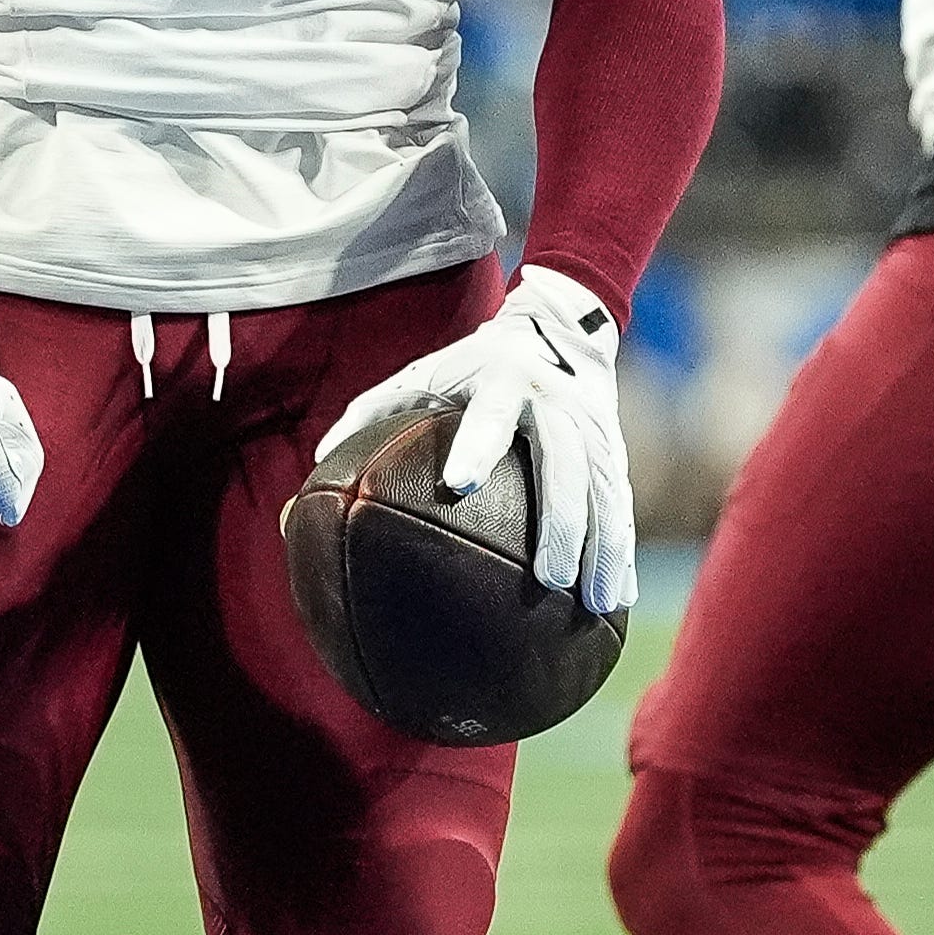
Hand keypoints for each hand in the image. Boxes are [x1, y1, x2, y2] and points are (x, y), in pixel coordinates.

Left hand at [316, 263, 636, 615]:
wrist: (563, 328)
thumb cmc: (473, 363)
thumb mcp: (423, 373)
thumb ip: (370, 410)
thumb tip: (313, 465)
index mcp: (503, 381)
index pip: (489, 415)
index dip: (477, 445)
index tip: (459, 484)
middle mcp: (556, 406)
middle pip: (566, 466)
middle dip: (562, 523)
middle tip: (547, 579)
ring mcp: (593, 431)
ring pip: (604, 495)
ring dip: (603, 550)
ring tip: (594, 606)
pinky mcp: (613, 454)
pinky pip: (620, 507)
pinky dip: (619, 553)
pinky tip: (614, 602)